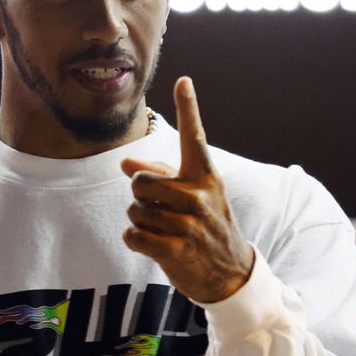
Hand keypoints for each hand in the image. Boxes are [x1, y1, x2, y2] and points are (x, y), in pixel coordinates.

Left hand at [122, 76, 254, 303]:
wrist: (230, 274)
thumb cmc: (206, 224)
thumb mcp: (194, 195)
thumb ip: (160, 175)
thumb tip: (125, 163)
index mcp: (205, 176)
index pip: (194, 137)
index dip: (188, 108)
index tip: (183, 80)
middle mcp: (198, 196)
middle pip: (139, 181)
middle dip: (140, 195)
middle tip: (159, 208)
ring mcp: (189, 224)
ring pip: (133, 210)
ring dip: (139, 220)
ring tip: (163, 229)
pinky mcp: (176, 250)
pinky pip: (133, 235)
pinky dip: (136, 241)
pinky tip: (155, 245)